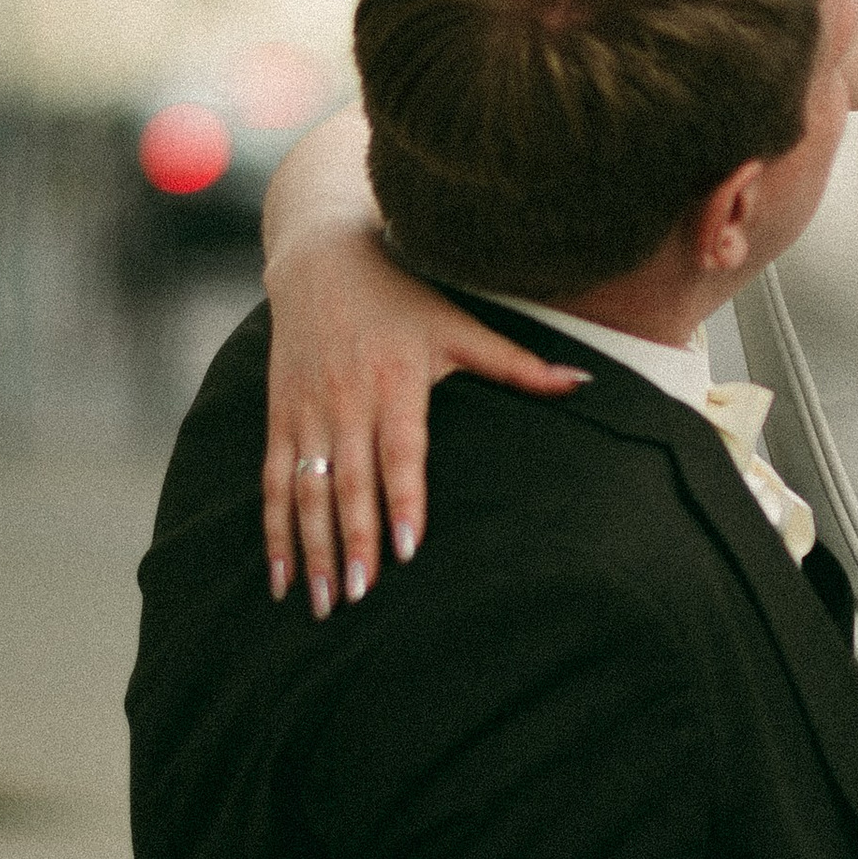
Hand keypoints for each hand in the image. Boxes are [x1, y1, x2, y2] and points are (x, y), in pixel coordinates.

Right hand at [262, 224, 583, 614]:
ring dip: (313, 549)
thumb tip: (584, 382)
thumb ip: (517, 363)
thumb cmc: (401, 292)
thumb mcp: (459, 324)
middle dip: (354, 541)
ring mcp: (308, 410)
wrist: (320, 255)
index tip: (407, 549)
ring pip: (306, 490)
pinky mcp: (281, 417)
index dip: (402, 498)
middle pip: (348, 481)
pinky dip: (275, 531)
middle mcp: (346, 397)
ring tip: (323, 603)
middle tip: (360, 597)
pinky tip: (282, 578)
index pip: (399, 449)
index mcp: (395, 379)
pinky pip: (273, 481)